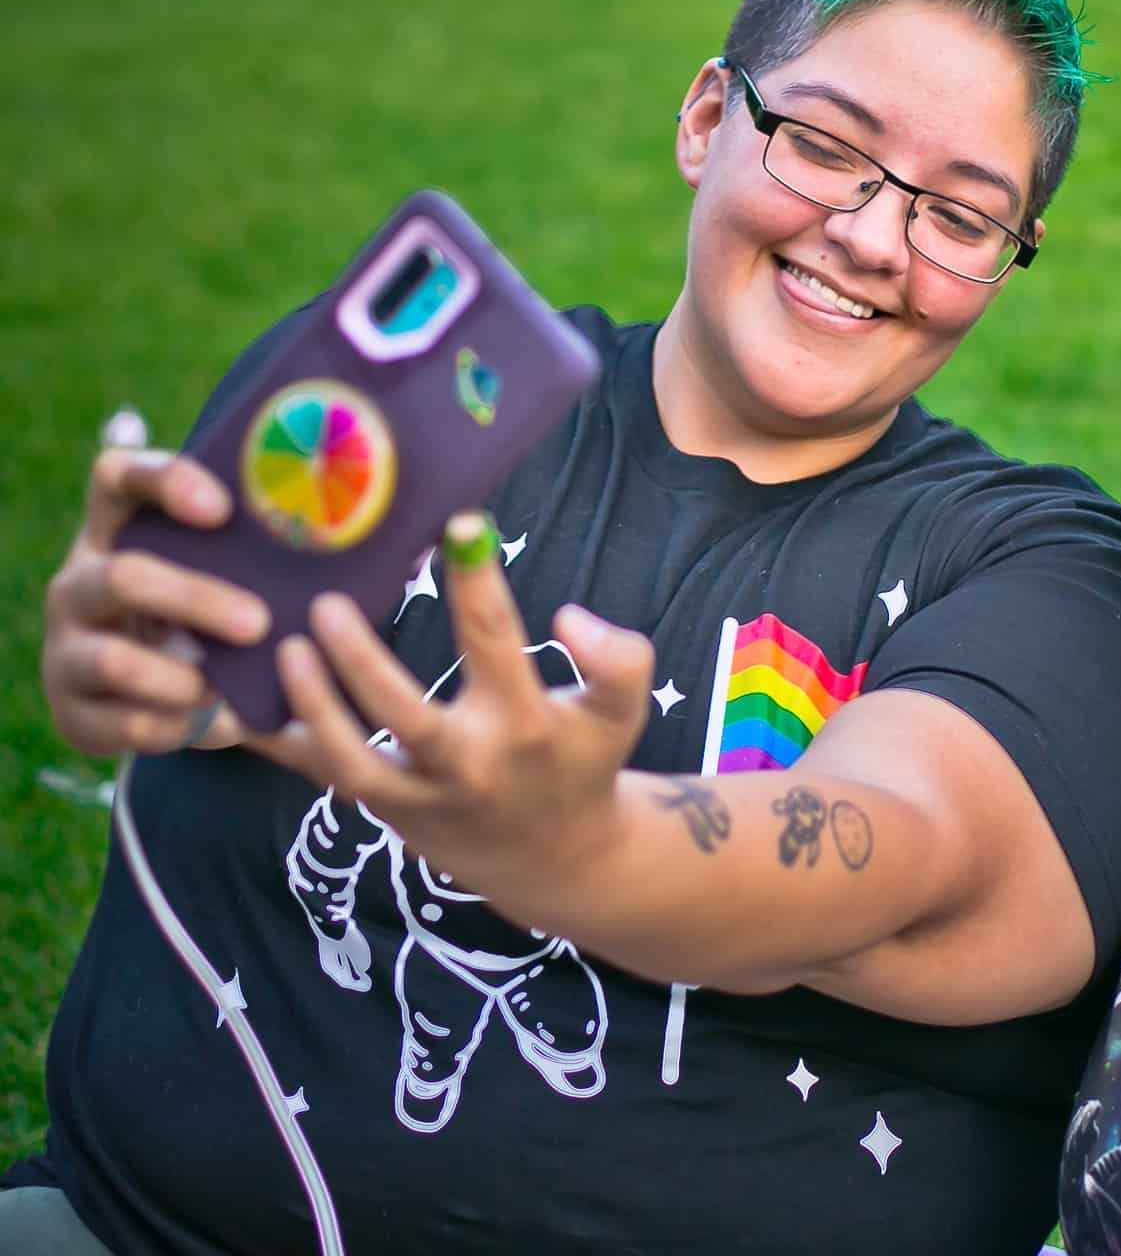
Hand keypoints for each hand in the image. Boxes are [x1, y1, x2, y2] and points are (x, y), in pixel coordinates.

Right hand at [41, 448, 267, 756]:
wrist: (152, 691)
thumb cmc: (209, 609)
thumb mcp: (226, 570)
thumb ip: (267, 549)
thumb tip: (389, 540)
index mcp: (119, 528)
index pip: (117, 475)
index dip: (164, 482)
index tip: (223, 507)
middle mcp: (81, 581)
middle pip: (123, 575)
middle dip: (196, 599)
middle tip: (259, 622)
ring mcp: (67, 648)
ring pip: (113, 660)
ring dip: (181, 679)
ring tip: (228, 689)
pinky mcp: (72, 712)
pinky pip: (124, 723)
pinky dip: (179, 728)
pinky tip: (219, 724)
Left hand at [250, 514, 656, 910]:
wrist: (552, 861)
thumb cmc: (582, 762)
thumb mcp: (622, 713)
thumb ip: (619, 659)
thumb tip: (567, 618)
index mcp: (525, 725)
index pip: (497, 645)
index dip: (478, 582)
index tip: (458, 523)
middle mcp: (467, 764)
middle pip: (405, 716)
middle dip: (361, 662)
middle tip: (326, 602)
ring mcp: (417, 795)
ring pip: (351, 760)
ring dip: (311, 707)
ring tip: (284, 649)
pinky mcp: (383, 809)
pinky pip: (322, 776)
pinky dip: (277, 742)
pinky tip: (234, 697)